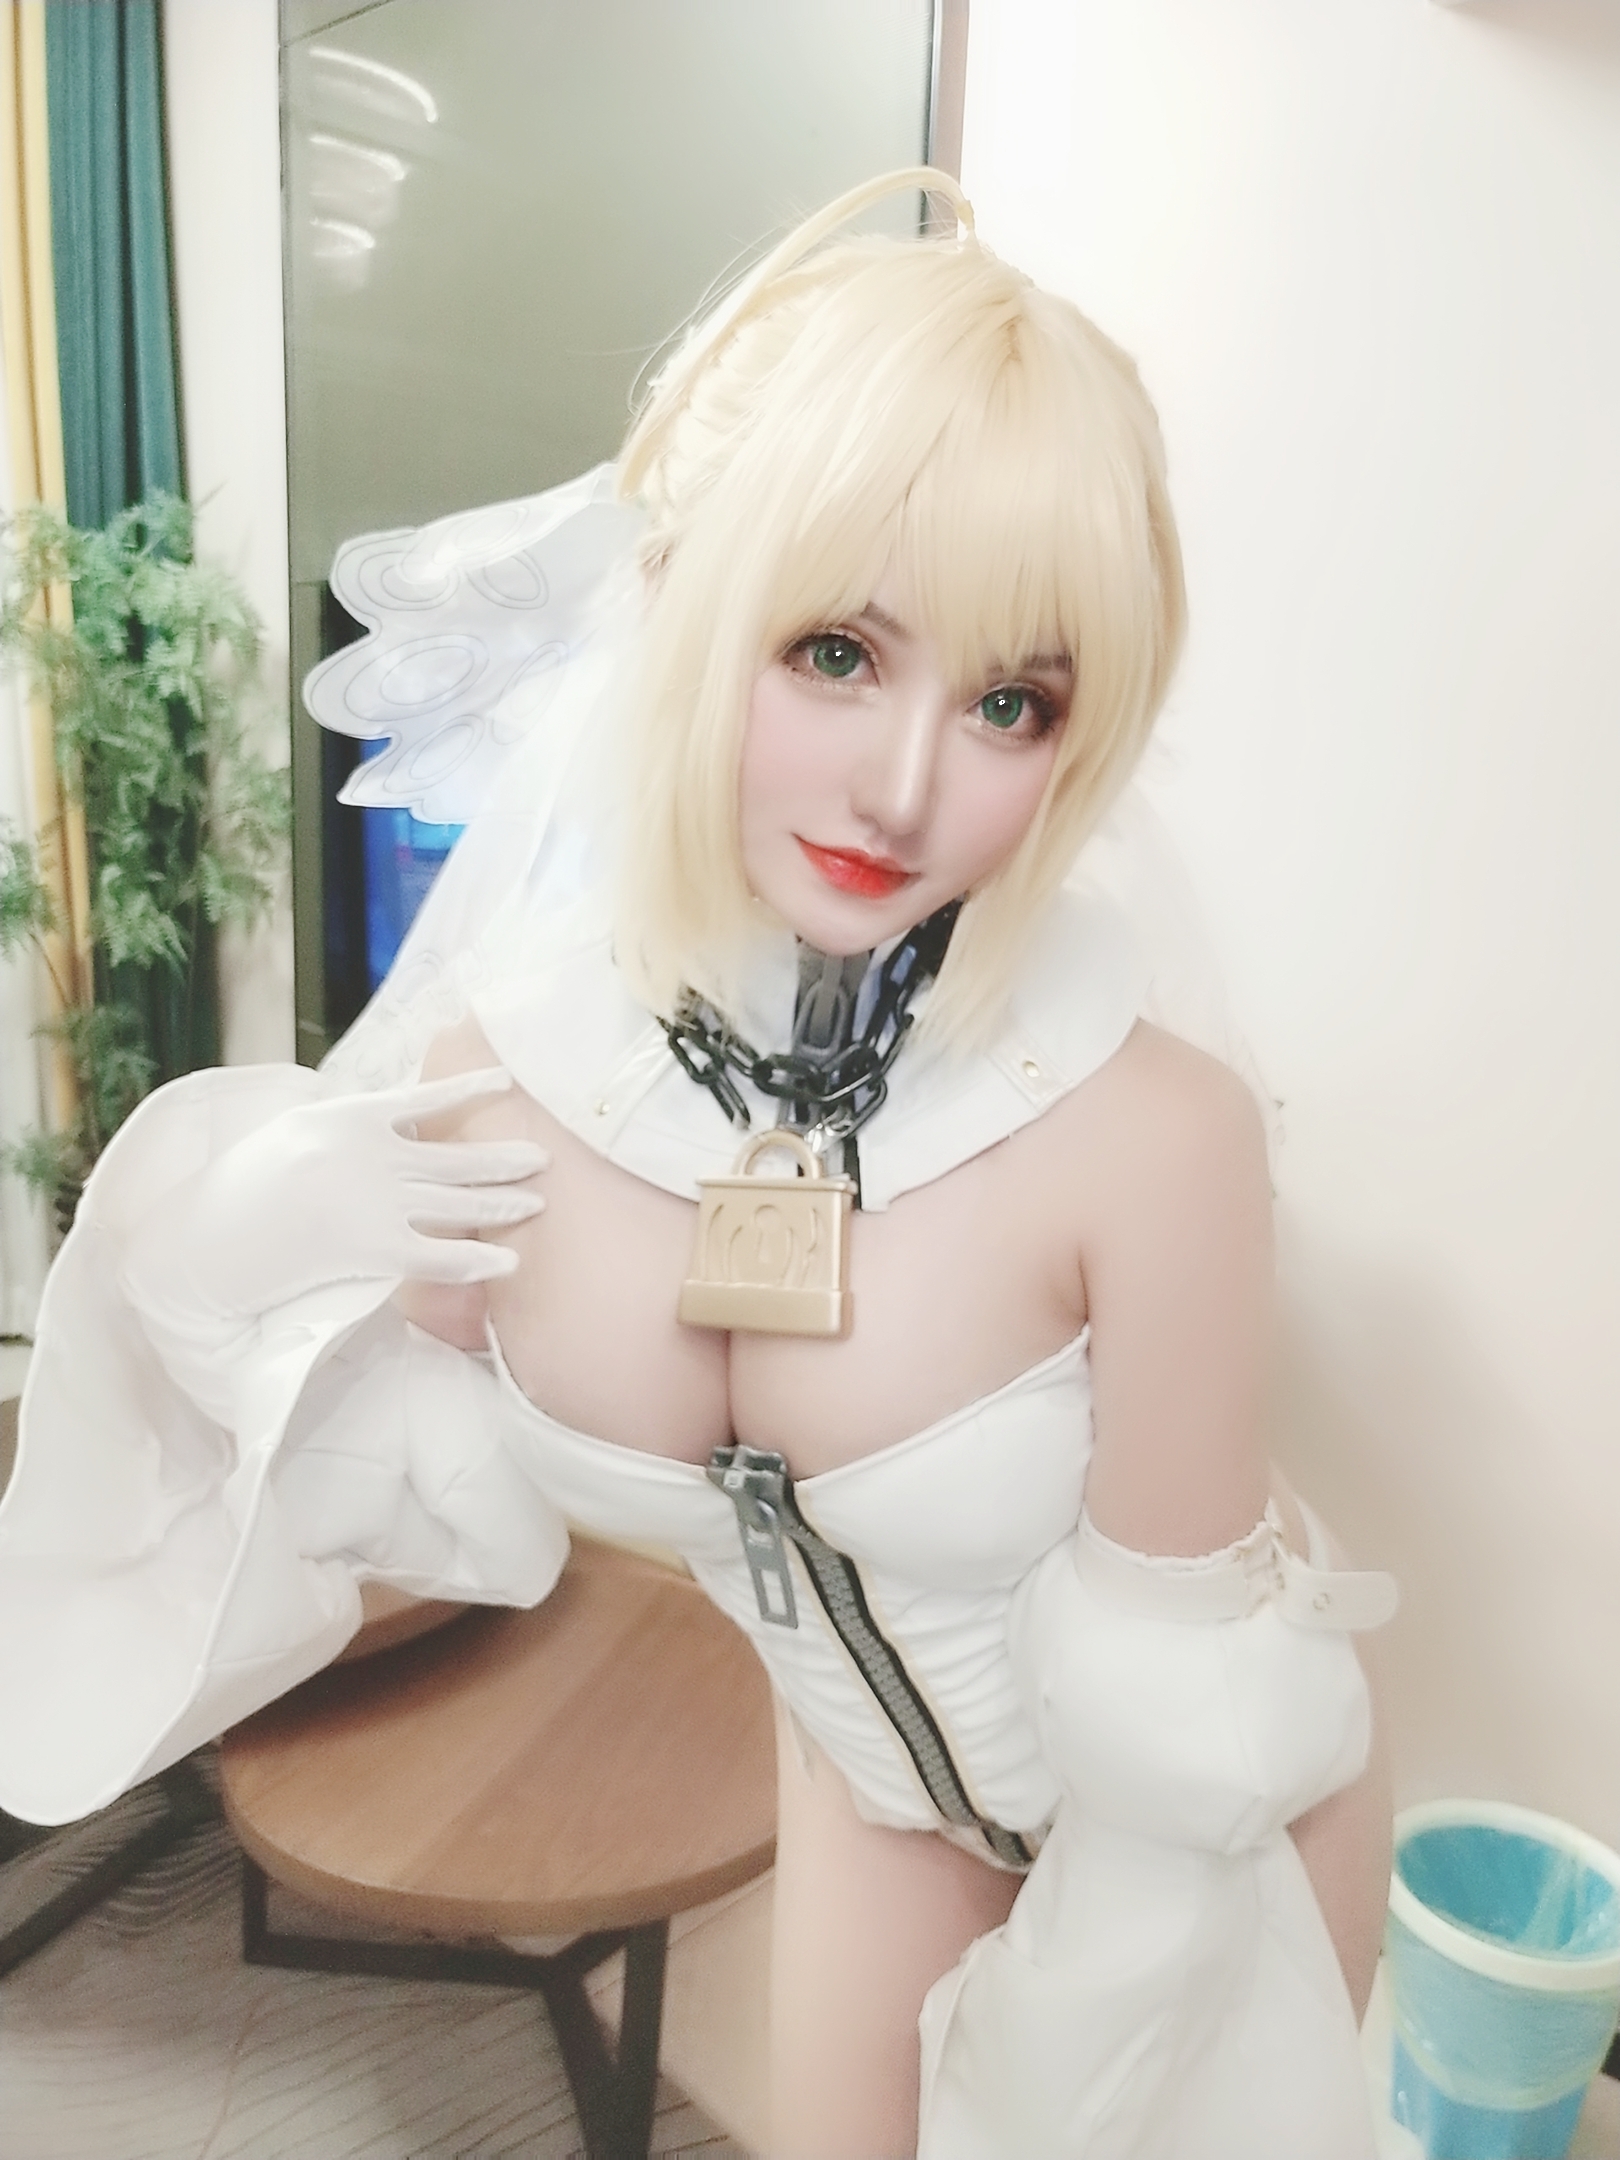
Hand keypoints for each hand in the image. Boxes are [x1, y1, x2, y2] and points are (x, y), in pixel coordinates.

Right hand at [127, 1068, 547, 1319]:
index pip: (426, 1099)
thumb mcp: (298, 1131)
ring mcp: (376, 1202)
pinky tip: (507, 1262)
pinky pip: (439, 1254)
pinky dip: (477, 1259)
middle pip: (457, 1156)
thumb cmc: (247, 1184)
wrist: (210, 1240)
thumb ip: (352, 1126)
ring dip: (504, 1202)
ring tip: (538, 1201)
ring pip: (459, 1201)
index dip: (470, 1089)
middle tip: (546, 1156)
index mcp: (352, 1117)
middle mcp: (374, 1155)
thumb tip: (397, 1121)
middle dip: (506, 1157)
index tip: (507, 1082)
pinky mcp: (372, 1249)